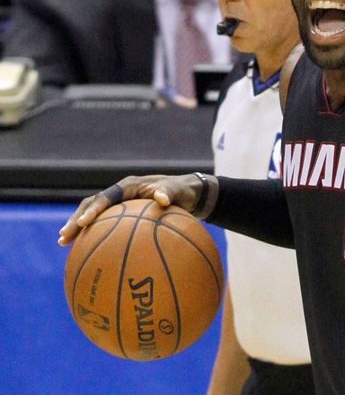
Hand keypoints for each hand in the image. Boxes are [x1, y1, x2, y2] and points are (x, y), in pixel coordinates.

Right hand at [57, 174, 203, 245]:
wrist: (187, 194)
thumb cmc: (183, 192)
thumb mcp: (179, 191)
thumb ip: (169, 193)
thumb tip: (161, 199)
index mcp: (129, 186)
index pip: (106, 197)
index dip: (94, 209)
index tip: (84, 223)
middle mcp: (120, 193)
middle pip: (92, 204)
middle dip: (76, 219)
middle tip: (64, 236)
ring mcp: (120, 203)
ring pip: (93, 213)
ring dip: (78, 226)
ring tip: (63, 242)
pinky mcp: (122, 213)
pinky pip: (104, 224)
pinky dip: (93, 234)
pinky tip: (85, 252)